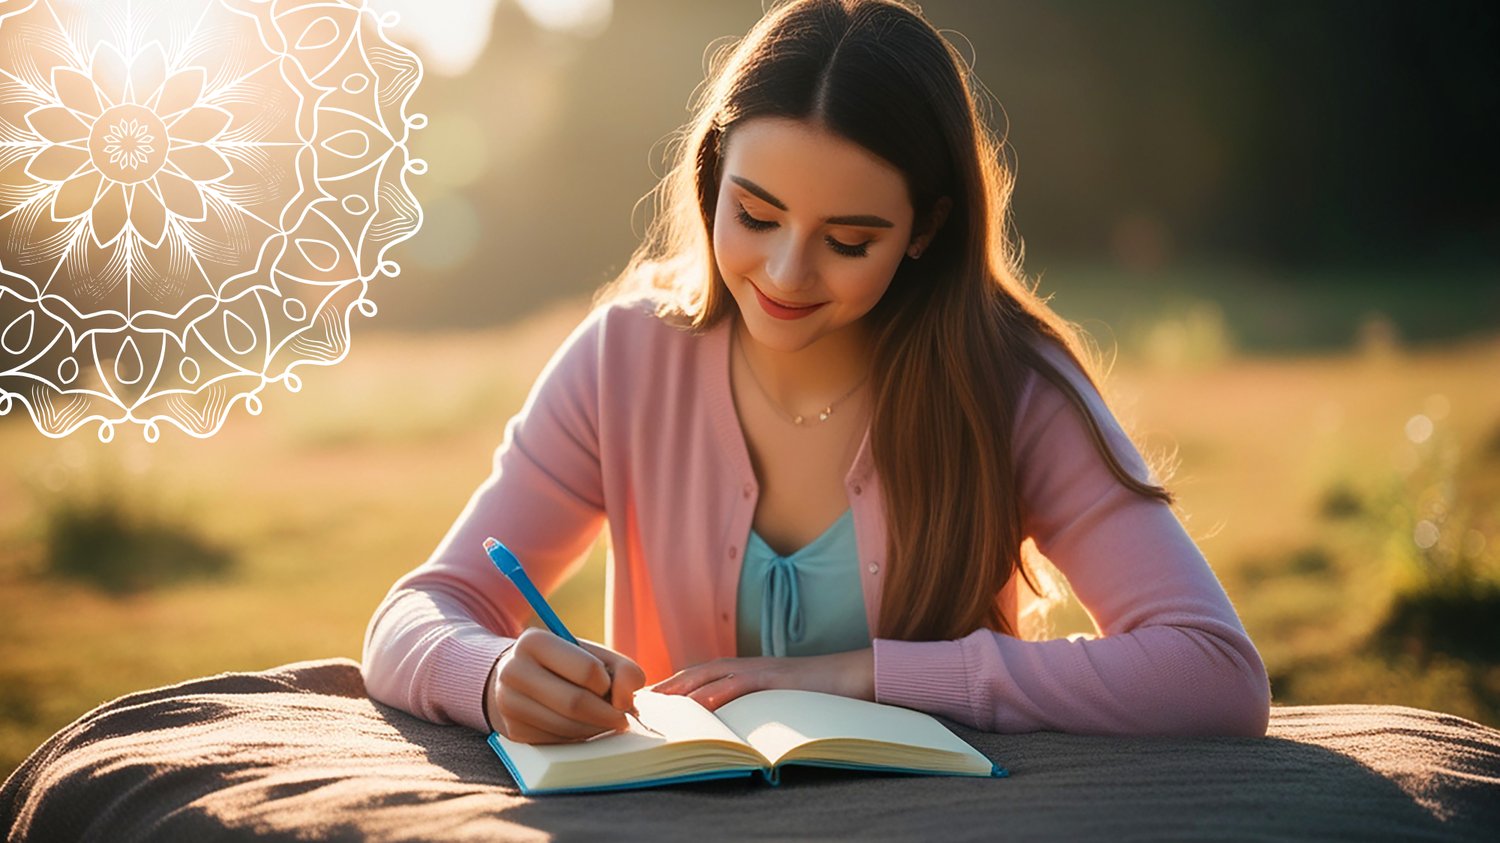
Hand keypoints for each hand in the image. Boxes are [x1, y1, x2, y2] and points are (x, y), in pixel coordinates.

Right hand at [484, 627, 646, 743]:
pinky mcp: (512, 731)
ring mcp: (508, 703)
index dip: (608, 684)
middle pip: (575, 703)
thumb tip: (625, 702)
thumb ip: (624, 671)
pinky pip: (556, 742)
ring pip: (566, 727)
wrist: (520, 678)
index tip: (611, 688)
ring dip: (594, 729)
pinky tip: (580, 727)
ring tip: (601, 721)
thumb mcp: (595, 655)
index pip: (587, 670)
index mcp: (534, 642)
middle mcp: (514, 670)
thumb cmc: (566, 665)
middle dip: (607, 715)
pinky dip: (576, 738)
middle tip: (621, 718)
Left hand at [648, 648, 874, 711]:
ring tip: (658, 701)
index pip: (703, 676)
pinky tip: (701, 704)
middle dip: (669, 686)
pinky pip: (743, 684)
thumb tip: (733, 730)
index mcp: (749, 672)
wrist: (857, 675)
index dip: (676, 686)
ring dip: (684, 688)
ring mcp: (763, 670)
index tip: (650, 700)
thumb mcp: (780, 702)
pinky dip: (719, 692)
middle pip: (699, 672)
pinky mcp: (777, 679)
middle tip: (640, 700)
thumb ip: (756, 707)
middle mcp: (750, 667)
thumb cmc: (821, 694)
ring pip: (713, 675)